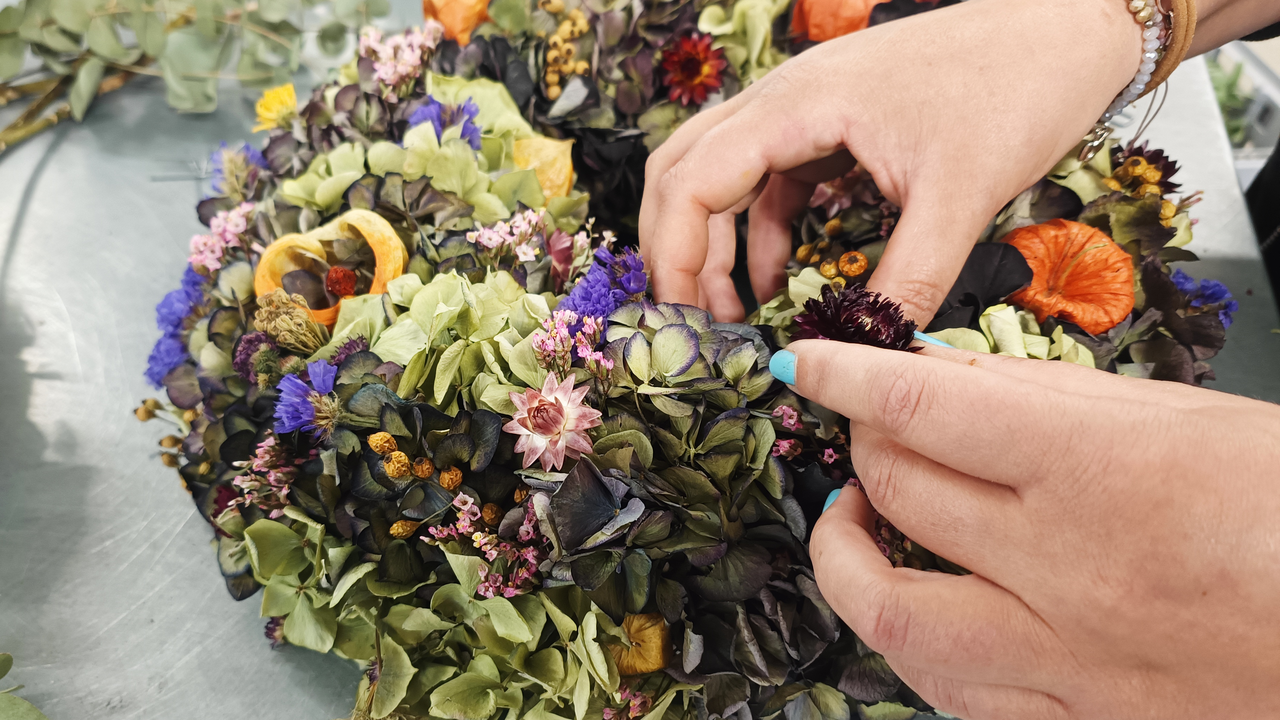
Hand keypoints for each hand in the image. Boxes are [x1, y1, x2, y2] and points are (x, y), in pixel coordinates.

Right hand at [638, 0, 1143, 322]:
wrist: (1069, 27)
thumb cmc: (1016, 86)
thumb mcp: (960, 195)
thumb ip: (908, 280)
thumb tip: (868, 357)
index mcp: (796, 107)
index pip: (691, 181)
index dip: (673, 257)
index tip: (684, 324)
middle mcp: (783, 103)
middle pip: (682, 172)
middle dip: (674, 250)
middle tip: (689, 322)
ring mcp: (805, 113)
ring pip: (720, 177)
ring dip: (713, 245)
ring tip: (728, 316)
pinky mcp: (832, 129)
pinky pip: (771, 185)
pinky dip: (761, 238)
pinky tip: (780, 284)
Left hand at [778, 339, 1279, 718]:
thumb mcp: (1188, 418)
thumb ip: (1052, 399)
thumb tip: (945, 374)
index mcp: (1104, 470)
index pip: (925, 405)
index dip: (847, 372)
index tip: (805, 358)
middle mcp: (1071, 568)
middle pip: (898, 491)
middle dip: (860, 443)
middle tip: (868, 427)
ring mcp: (1070, 659)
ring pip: (893, 610)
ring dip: (846, 555)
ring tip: (853, 519)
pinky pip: (953, 692)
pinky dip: (911, 639)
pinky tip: (915, 601)